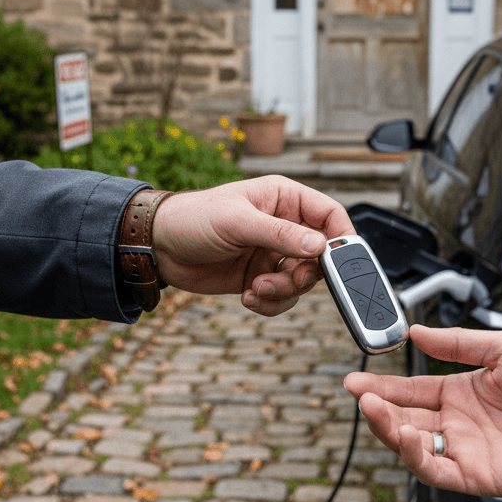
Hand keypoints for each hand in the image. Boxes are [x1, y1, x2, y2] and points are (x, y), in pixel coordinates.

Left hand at [151, 175, 352, 315]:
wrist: (158, 247)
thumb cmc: (194, 218)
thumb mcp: (238, 221)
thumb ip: (280, 233)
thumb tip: (320, 246)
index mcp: (284, 199)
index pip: (330, 215)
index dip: (342, 238)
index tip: (343, 262)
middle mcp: (284, 226)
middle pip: (321, 255)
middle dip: (307, 273)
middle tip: (291, 279)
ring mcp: (273, 253)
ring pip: (302, 280)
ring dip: (284, 291)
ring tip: (256, 288)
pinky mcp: (260, 277)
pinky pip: (282, 297)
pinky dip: (270, 303)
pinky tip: (247, 296)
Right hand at [343, 324, 501, 496]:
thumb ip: (456, 344)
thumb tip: (416, 333)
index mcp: (463, 393)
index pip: (410, 391)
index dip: (381, 387)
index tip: (355, 379)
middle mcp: (460, 424)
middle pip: (404, 419)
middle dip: (377, 408)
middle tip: (358, 393)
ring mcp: (466, 451)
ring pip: (413, 447)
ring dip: (388, 430)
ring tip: (374, 410)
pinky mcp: (476, 477)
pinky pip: (435, 471)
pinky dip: (415, 456)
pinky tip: (406, 435)